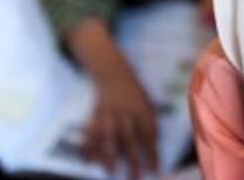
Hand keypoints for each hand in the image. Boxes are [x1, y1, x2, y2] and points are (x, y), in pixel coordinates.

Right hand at [85, 62, 158, 178]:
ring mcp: (108, 112)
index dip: (152, 152)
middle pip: (128, 138)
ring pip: (108, 136)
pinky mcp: (95, 113)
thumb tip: (154, 145)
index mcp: (142, 108)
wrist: (114, 73)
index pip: (148, 133)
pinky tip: (89, 160)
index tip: (154, 169)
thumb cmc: (135, 93)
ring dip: (109, 155)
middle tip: (135, 176)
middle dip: (132, 159)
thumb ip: (151, 122)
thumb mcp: (148, 103)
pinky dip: (89, 146)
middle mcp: (125, 111)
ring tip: (111, 171)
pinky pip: (91, 132)